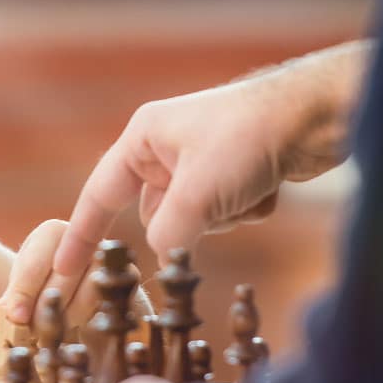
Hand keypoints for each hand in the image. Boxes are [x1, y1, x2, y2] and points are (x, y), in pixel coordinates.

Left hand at [0, 219, 152, 327]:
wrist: (85, 280)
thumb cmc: (48, 281)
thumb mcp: (25, 288)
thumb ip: (9, 302)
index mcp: (52, 233)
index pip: (33, 265)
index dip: (23, 294)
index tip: (16, 317)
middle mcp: (82, 237)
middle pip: (60, 282)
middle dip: (43, 312)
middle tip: (33, 334)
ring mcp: (107, 255)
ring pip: (85, 295)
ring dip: (66, 318)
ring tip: (52, 332)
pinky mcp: (127, 275)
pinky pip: (106, 302)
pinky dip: (89, 319)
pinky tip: (77, 328)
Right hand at [54, 41, 368, 278]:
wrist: (317, 113)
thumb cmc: (248, 137)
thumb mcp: (198, 192)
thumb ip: (169, 232)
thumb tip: (163, 258)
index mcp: (144, 138)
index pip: (99, 193)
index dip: (82, 233)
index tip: (65, 269)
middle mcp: (167, 148)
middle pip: (157, 215)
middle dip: (190, 220)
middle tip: (217, 205)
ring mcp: (202, 161)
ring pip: (196, 219)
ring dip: (224, 215)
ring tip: (250, 185)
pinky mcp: (235, 173)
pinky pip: (227, 213)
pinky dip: (248, 208)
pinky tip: (269, 185)